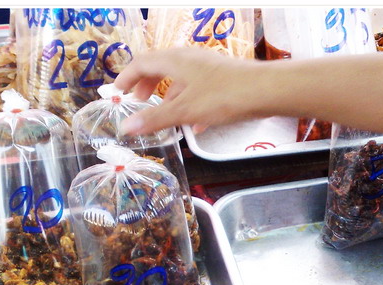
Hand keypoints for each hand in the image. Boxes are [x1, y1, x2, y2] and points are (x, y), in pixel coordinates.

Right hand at [114, 48, 263, 134]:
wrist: (265, 91)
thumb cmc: (224, 96)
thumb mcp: (185, 111)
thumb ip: (155, 119)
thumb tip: (126, 127)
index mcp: (175, 60)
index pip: (142, 63)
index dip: (127, 77)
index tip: (117, 91)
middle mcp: (189, 59)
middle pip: (160, 68)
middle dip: (147, 85)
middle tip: (138, 101)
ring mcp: (207, 68)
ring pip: (181, 80)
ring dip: (169, 97)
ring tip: (165, 116)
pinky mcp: (222, 79)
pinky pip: (198, 90)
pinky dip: (190, 104)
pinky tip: (195, 126)